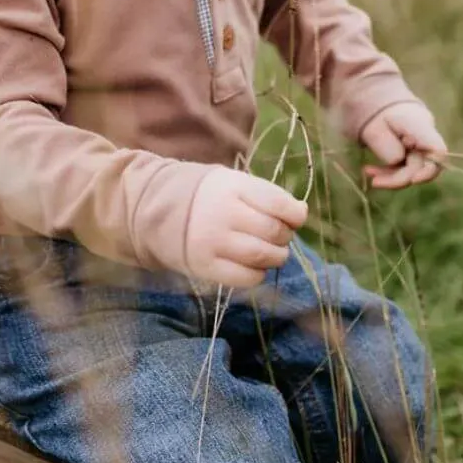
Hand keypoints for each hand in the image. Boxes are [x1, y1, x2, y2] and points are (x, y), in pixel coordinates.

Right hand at [185, 168, 307, 288]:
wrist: (161, 212)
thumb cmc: (209, 197)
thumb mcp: (234, 184)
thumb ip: (267, 196)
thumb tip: (301, 213)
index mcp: (232, 187)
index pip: (277, 202)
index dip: (295, 214)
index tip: (295, 217)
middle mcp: (223, 213)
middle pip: (273, 231)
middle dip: (285, 236)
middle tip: (279, 235)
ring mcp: (213, 242)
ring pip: (262, 255)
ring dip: (277, 256)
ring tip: (272, 251)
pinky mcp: (205, 267)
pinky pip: (246, 278)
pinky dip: (259, 274)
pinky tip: (255, 265)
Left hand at [359, 103, 445, 190]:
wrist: (369, 92)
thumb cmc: (371, 109)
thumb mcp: (373, 129)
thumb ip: (388, 147)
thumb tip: (397, 162)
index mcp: (419, 125)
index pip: (438, 152)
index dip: (429, 171)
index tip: (412, 180)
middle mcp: (424, 134)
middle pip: (423, 165)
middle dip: (399, 178)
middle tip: (374, 181)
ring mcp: (418, 141)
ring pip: (412, 168)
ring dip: (391, 176)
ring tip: (367, 172)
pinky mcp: (410, 146)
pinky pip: (404, 164)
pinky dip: (389, 169)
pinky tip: (370, 170)